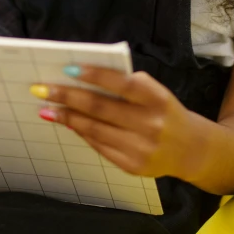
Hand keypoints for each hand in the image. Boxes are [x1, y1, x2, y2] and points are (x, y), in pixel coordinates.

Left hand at [31, 65, 200, 180]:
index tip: (69, 68)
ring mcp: (141, 148)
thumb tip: (84, 78)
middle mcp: (150, 124)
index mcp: (157, 99)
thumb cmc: (165, 111)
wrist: (190, 149)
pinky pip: (99, 145)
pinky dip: (80, 132)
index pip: (122, 84)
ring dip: (67, 117)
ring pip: (95, 129)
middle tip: (43, 89)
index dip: (95, 76)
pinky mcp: (132, 166)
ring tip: (47, 108)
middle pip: (101, 108)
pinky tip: (66, 122)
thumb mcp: (155, 92)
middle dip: (68, 97)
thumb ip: (128, 85)